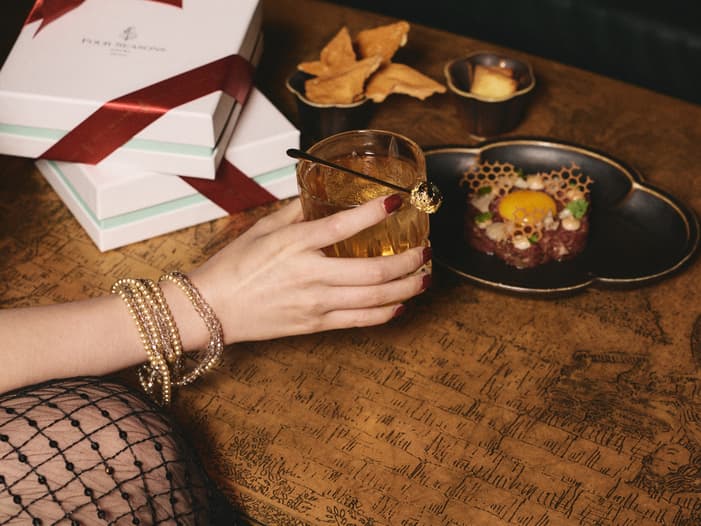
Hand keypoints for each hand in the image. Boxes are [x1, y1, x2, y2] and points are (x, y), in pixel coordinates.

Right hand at [188, 195, 430, 344]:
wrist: (213, 308)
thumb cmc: (234, 266)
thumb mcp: (263, 229)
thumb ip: (297, 211)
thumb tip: (321, 195)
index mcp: (295, 245)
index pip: (344, 225)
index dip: (375, 213)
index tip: (397, 202)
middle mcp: (310, 276)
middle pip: (374, 271)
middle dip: (409, 260)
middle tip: (426, 250)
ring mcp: (315, 304)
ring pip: (375, 299)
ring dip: (407, 287)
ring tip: (425, 276)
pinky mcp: (316, 325)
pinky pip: (360, 321)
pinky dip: (386, 312)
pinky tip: (400, 303)